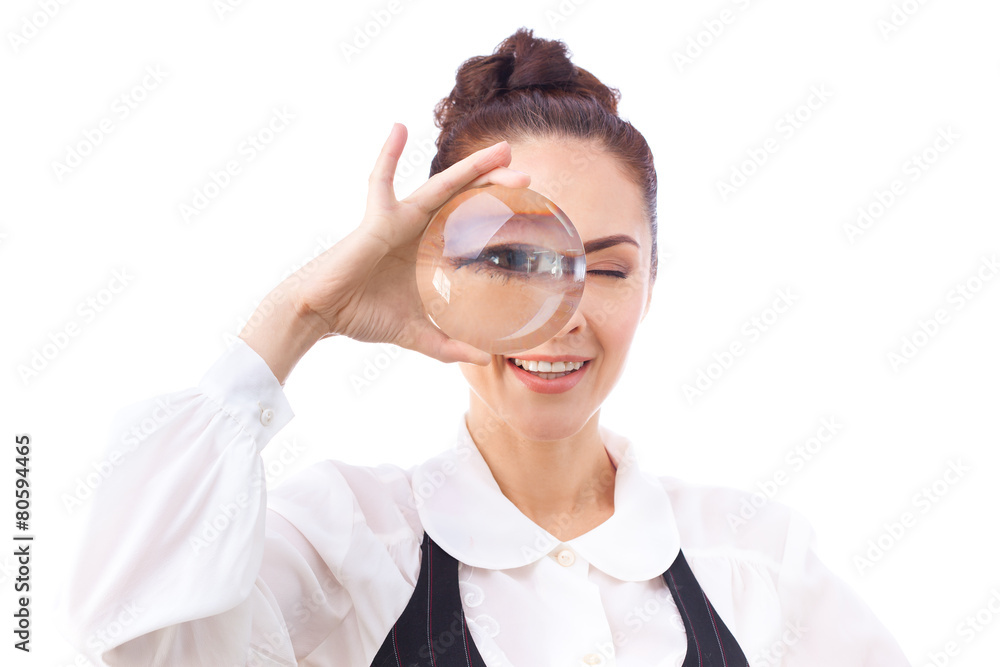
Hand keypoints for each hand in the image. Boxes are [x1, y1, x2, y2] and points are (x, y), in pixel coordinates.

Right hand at [289, 123, 529, 364]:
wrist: (322, 313)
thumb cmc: (362, 316)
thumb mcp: (415, 334)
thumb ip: (448, 346)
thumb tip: (485, 359)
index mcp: (429, 251)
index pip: (471, 228)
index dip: (497, 218)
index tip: (529, 211)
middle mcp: (419, 231)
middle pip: (466, 201)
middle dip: (497, 185)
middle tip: (529, 176)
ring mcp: (400, 221)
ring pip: (442, 186)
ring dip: (472, 167)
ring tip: (502, 149)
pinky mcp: (378, 220)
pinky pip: (380, 181)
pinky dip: (387, 155)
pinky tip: (399, 128)